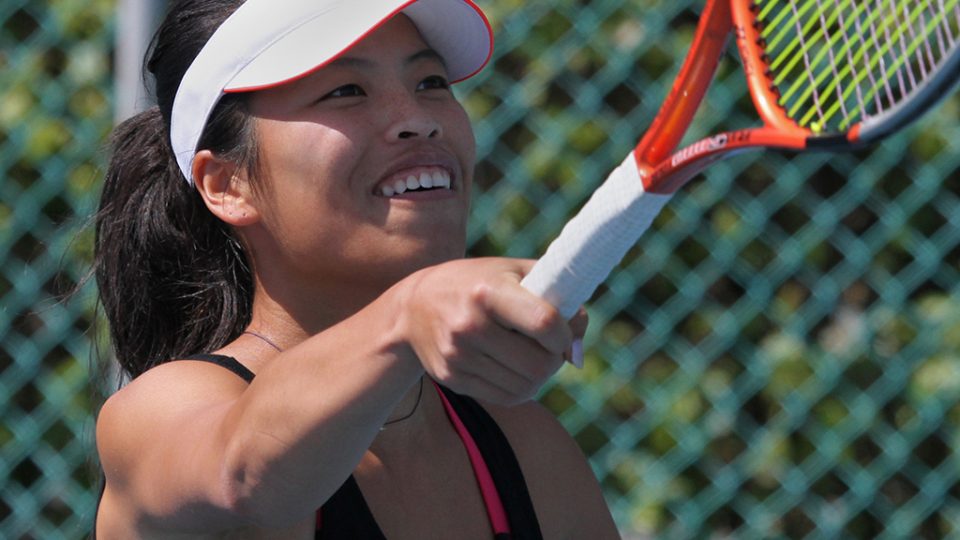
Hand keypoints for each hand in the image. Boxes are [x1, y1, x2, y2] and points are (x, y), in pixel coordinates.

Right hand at [398, 258, 587, 405]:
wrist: (415, 306)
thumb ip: (559, 299)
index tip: (562, 332)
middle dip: (555, 360)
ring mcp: (458, 356)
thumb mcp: (516, 273)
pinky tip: (514, 368)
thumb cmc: (479, 283)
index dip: (565, 334)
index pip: (545, 323)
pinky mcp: (452, 379)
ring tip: (530, 355)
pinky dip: (521, 388)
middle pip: (539, 365)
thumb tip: (576, 351)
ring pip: (527, 387)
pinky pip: (507, 397)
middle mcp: (469, 325)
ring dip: (540, 376)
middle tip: (550, 348)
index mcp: (488, 291)